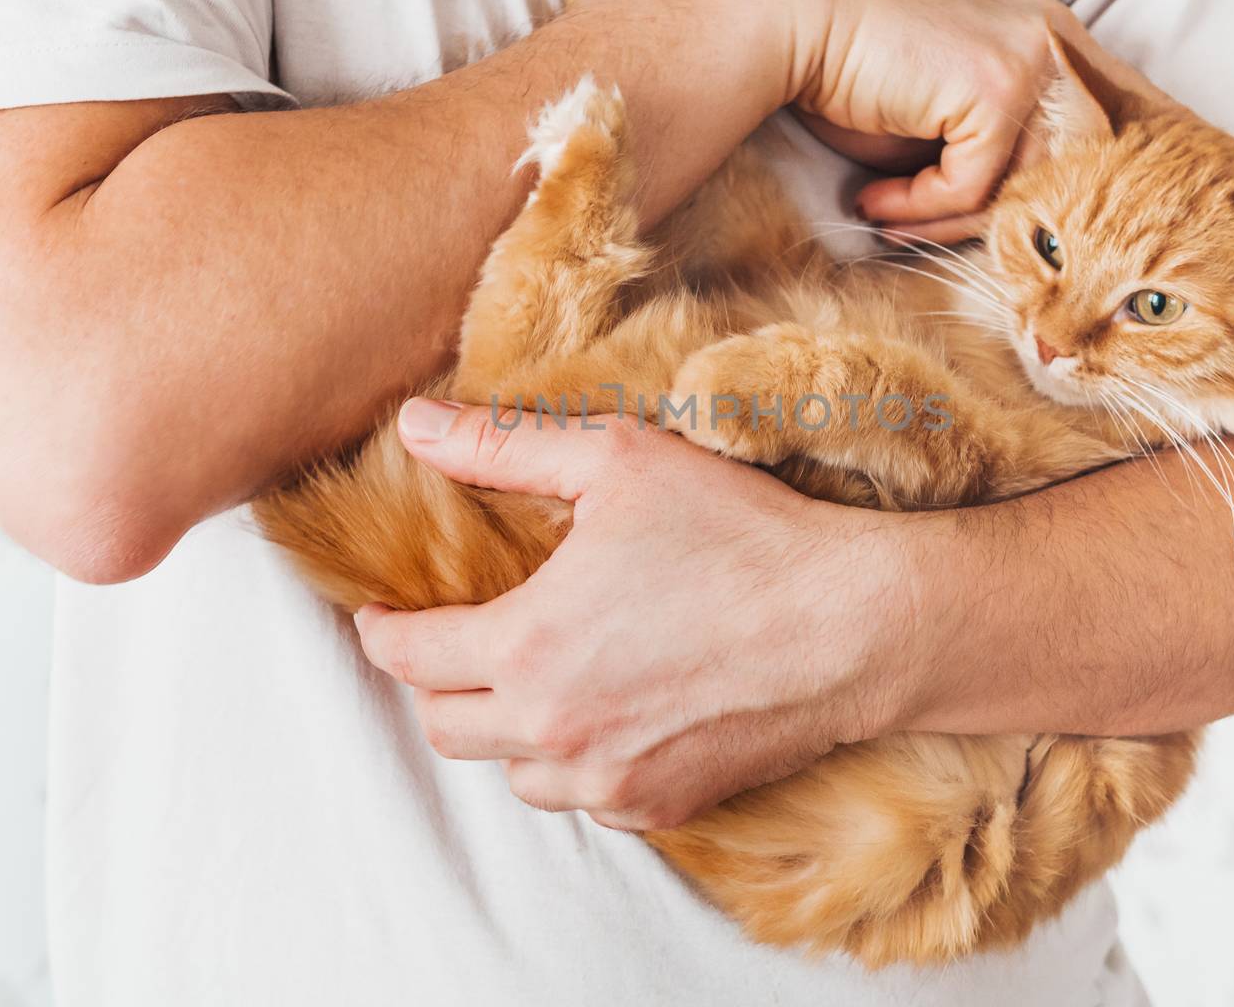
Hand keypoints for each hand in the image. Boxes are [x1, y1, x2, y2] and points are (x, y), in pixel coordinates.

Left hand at [353, 398, 916, 830]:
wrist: (854, 626)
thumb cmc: (740, 536)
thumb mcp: (617, 460)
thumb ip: (502, 445)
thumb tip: (414, 425)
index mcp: (528, 646)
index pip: (409, 657)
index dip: (382, 633)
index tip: (380, 618)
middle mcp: (556, 729)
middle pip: (445, 729)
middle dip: (432, 686)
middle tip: (450, 647)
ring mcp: (611, 780)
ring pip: (514, 774)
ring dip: (507, 730)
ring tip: (535, 680)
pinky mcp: (665, 807)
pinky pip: (588, 799)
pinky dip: (579, 763)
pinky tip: (609, 716)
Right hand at [767, 0, 1155, 241]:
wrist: (796, 18)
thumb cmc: (855, 70)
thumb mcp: (945, 118)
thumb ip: (993, 156)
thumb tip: (1030, 228)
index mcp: (1053, 43)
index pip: (1101, 134)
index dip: (1086, 191)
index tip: (1057, 238)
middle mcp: (1055, 45)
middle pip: (1056, 175)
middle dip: (989, 221)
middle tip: (916, 233)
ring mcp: (1031, 63)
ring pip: (1015, 189)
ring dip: (943, 221)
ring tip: (886, 219)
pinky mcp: (996, 89)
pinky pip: (969, 188)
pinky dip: (917, 206)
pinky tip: (873, 198)